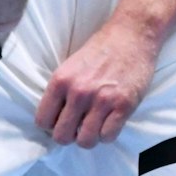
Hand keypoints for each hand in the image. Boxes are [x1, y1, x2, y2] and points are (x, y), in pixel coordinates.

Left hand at [34, 20, 158, 147]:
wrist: (132, 34)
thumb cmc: (102, 49)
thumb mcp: (71, 65)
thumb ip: (62, 91)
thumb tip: (55, 119)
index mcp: (61, 80)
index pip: (42, 121)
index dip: (52, 125)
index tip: (61, 121)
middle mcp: (78, 92)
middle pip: (62, 136)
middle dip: (70, 135)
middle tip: (79, 126)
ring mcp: (102, 100)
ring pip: (85, 141)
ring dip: (90, 137)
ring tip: (96, 125)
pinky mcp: (123, 105)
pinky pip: (108, 136)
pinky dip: (108, 134)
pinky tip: (110, 122)